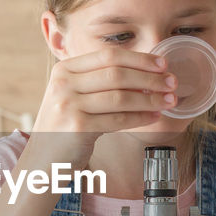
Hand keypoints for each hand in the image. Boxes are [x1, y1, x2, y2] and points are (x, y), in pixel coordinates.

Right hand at [29, 47, 176, 167]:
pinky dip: (140, 117)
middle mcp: (63, 83)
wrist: (43, 160)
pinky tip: (154, 117)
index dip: (139, 58)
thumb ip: (99, 83)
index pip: (108, 55)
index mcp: (64, 69)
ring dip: (150, 98)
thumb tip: (146, 75)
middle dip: (149, 77)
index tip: (162, 64)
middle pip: (117, 73)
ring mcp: (68, 105)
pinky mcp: (77, 127)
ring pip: (120, 97)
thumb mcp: (74, 96)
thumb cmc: (65, 128)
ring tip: (169, 101)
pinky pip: (118, 119)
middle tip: (172, 82)